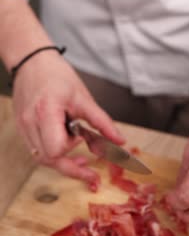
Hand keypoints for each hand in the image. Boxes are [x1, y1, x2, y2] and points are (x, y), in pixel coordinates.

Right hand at [13, 50, 124, 181]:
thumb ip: (102, 122)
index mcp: (46, 112)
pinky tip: (66, 147)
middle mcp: (30, 122)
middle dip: (71, 168)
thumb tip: (120, 142)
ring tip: (82, 157)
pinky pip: (36, 150)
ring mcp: (23, 127)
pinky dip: (53, 154)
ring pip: (41, 158)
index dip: (73, 153)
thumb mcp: (83, 97)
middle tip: (92, 174)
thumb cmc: (56, 75)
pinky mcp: (22, 128)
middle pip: (48, 159)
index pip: (56, 150)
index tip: (86, 147)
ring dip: (62, 162)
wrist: (31, 61)